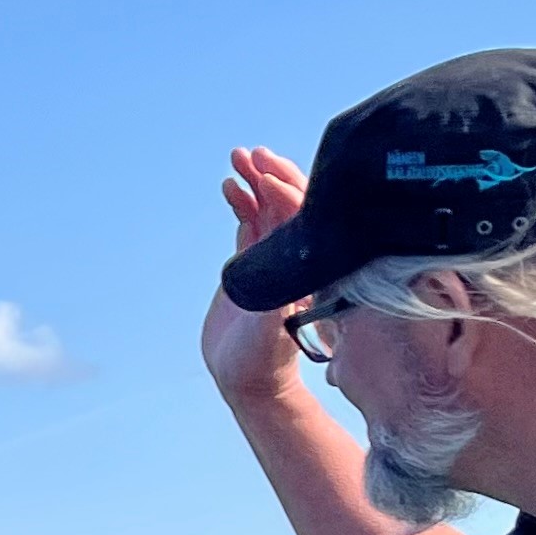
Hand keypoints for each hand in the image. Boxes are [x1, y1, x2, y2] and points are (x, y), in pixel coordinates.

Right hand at [200, 146, 313, 408]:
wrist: (248, 379)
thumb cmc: (263, 361)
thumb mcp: (269, 333)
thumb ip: (273, 300)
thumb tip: (276, 270)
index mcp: (307, 269)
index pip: (301, 219)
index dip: (285, 193)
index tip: (264, 176)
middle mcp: (294, 259)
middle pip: (289, 203)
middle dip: (272, 175)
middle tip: (252, 155)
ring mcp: (273, 259)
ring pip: (269, 207)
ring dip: (256, 181)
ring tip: (237, 159)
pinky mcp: (253, 265)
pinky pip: (251, 223)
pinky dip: (243, 202)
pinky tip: (229, 186)